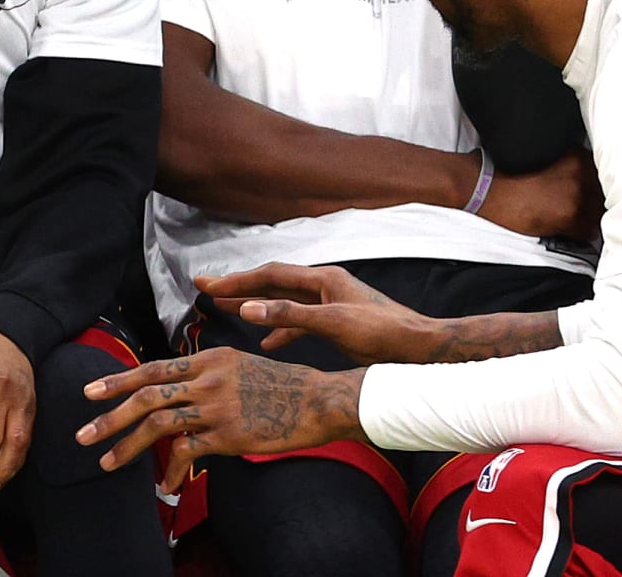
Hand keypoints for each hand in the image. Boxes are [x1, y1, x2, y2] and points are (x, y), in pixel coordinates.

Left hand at [76, 349, 366, 491]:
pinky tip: (162, 485)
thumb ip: (208, 373)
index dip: (119, 380)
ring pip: (158, 423)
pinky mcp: (228, 434)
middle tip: (82, 431)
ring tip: (104, 460)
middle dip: (110, 414)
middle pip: (146, 393)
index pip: (153, 367)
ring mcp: (216, 406)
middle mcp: (208, 378)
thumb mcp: (241, 365)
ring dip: (126, 444)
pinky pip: (187, 453)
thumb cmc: (281, 385)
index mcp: (209, 359)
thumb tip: (179, 388)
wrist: (316, 400)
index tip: (91, 392)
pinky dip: (170, 470)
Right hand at [199, 263, 439, 364]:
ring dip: (256, 306)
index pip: (270, 274)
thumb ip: (289, 315)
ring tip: (226, 311)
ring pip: (284, 301)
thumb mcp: (332, 324)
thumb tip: (248, 308)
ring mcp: (330, 302)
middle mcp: (324, 284)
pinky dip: (280, 329)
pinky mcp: (336, 321)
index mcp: (323, 278)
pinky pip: (299, 320)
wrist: (416, 347)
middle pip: (273, 282)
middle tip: (205, 288)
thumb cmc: (381, 333)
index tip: (206, 283)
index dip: (236, 279)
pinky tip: (267, 344)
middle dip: (239, 286)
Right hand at [478, 147, 602, 240]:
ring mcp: (576, 194)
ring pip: (597, 215)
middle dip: (594, 205)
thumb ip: (570, 167)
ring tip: (574, 222)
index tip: (591, 196)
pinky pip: (585, 232)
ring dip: (588, 220)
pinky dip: (578, 235)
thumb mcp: (545, 160)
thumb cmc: (510, 175)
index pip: (603, 176)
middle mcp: (581, 172)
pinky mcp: (568, 215)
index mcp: (576, 156)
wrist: (487, 188)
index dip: (596, 189)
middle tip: (581, 212)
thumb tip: (588, 183)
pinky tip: (567, 231)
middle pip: (603, 196)